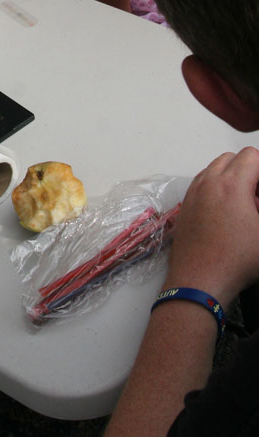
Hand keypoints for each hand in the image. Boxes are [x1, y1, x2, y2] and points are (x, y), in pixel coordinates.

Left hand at [166, 147, 258, 304]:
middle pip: (232, 158)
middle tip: (258, 197)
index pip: (252, 156)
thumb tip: (257, 203)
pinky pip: (201, 183)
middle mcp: (208, 183)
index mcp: (231, 185)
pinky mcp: (185, 205)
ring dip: (231, 179)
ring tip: (244, 206)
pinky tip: (226, 213)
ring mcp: (193, 193)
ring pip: (214, 169)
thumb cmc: (233, 261)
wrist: (199, 280)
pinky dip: (215, 188)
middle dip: (250, 172)